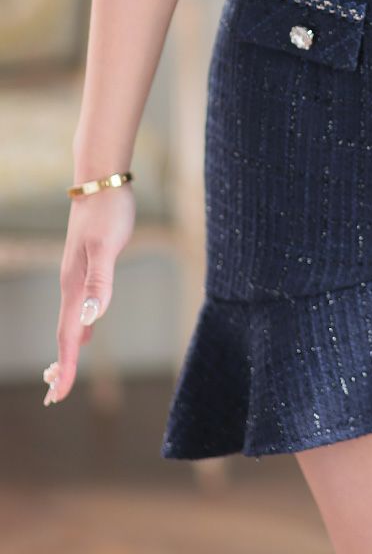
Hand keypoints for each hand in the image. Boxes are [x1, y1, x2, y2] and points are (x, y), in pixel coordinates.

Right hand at [43, 182, 135, 404]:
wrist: (101, 181)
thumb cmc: (108, 213)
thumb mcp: (108, 246)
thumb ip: (100, 281)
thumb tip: (92, 317)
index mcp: (75, 285)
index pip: (69, 334)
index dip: (65, 365)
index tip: (58, 395)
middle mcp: (72, 283)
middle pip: (64, 332)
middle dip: (60, 365)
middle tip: (54, 397)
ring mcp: (77, 275)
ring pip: (70, 320)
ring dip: (67, 348)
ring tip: (63, 373)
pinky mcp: (86, 265)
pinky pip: (79, 306)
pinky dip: (79, 326)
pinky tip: (87, 330)